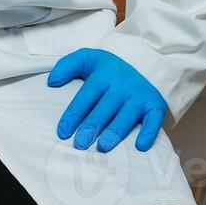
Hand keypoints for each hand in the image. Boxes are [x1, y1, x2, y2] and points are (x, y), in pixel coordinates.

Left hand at [46, 48, 167, 152]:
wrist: (147, 59)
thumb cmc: (112, 66)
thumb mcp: (89, 58)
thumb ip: (67, 66)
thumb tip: (51, 81)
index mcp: (103, 75)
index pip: (85, 98)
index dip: (73, 116)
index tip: (62, 133)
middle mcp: (122, 86)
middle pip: (104, 110)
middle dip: (91, 127)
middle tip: (80, 144)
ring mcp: (139, 96)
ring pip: (125, 117)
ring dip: (114, 132)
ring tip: (102, 146)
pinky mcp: (155, 105)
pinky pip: (153, 120)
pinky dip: (148, 133)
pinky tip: (140, 146)